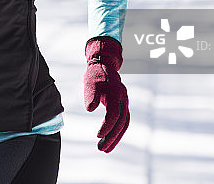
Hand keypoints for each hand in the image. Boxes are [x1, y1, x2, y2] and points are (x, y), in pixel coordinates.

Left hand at [84, 36, 128, 152]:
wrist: (104, 64)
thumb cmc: (95, 74)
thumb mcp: (90, 82)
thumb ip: (91, 95)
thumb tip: (90, 109)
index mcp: (115, 93)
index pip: (114, 114)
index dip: (107, 126)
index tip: (98, 135)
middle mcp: (122, 99)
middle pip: (121, 122)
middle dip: (112, 137)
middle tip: (102, 149)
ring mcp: (124, 102)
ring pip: (124, 124)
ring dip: (115, 137)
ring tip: (104, 149)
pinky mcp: (122, 105)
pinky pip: (122, 121)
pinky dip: (117, 131)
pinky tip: (108, 139)